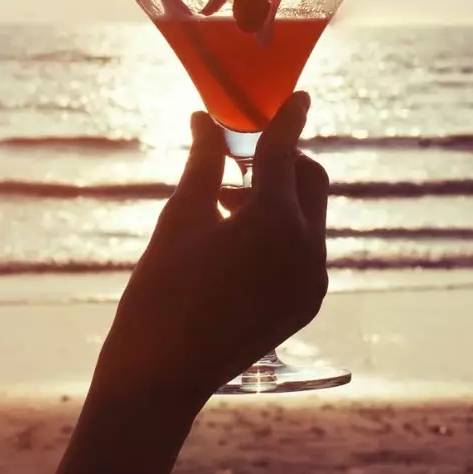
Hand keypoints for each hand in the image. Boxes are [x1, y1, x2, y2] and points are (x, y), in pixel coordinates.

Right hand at [92, 92, 329, 403]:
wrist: (161, 376)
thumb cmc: (161, 290)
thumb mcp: (180, 217)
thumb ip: (204, 164)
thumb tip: (206, 121)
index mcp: (277, 221)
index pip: (286, 152)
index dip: (286, 120)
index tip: (293, 97)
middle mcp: (308, 251)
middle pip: (310, 182)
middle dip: (281, 162)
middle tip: (236, 160)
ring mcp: (312, 282)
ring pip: (309, 217)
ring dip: (278, 197)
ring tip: (224, 203)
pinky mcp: (306, 304)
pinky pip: (304, 250)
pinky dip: (281, 231)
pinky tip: (236, 238)